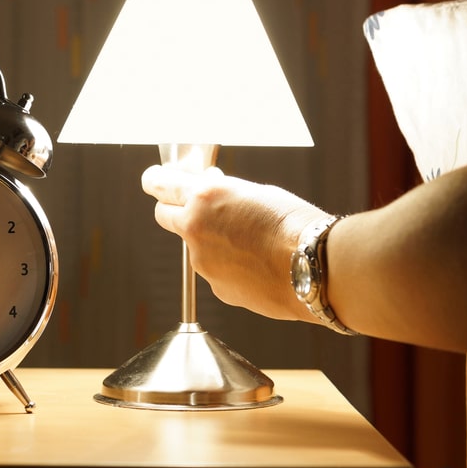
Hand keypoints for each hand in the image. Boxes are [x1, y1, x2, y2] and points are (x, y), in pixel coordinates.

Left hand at [141, 164, 328, 321]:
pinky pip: (216, 271)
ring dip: (211, 241)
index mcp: (204, 197)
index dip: (155, 180)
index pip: (160, 184)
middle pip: (163, 215)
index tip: (153, 179)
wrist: (313, 267)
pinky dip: (229, 266)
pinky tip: (257, 262)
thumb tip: (212, 196)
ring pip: (195, 246)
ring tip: (251, 240)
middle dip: (175, 209)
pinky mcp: (217, 288)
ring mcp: (203, 262)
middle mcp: (195, 228)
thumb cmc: (293, 224)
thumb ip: (224, 196)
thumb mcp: (255, 194)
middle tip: (195, 207)